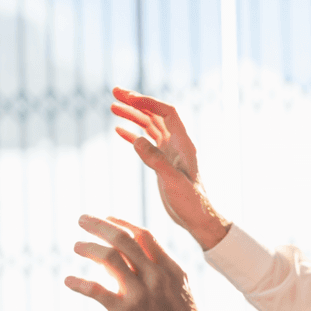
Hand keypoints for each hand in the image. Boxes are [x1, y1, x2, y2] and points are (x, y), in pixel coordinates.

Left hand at [64, 214, 223, 310]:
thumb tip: (130, 267)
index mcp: (171, 269)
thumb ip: (159, 278)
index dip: (122, 223)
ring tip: (76, 246)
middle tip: (82, 219)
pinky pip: (96, 290)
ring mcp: (141, 293)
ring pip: (109, 257)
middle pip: (123, 238)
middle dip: (99, 225)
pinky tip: (68, 281)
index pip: (144, 235)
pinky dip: (79, 282)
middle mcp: (156, 275)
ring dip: (88, 248)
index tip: (107, 218)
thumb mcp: (180, 294)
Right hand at [111, 87, 230, 249]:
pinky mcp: (162, 162)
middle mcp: (177, 143)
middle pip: (156, 114)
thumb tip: (137, 140)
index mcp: (184, 143)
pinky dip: (133, 134)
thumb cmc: (192, 202)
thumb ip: (156, 161)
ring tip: (113, 107)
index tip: (128, 97)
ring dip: (133, 115)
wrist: (198, 218)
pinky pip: (147, 141)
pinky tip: (118, 130)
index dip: (148, 102)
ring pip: (150, 126)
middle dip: (137, 102)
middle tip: (115, 92)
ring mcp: (169, 152)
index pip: (167, 112)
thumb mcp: (173, 182)